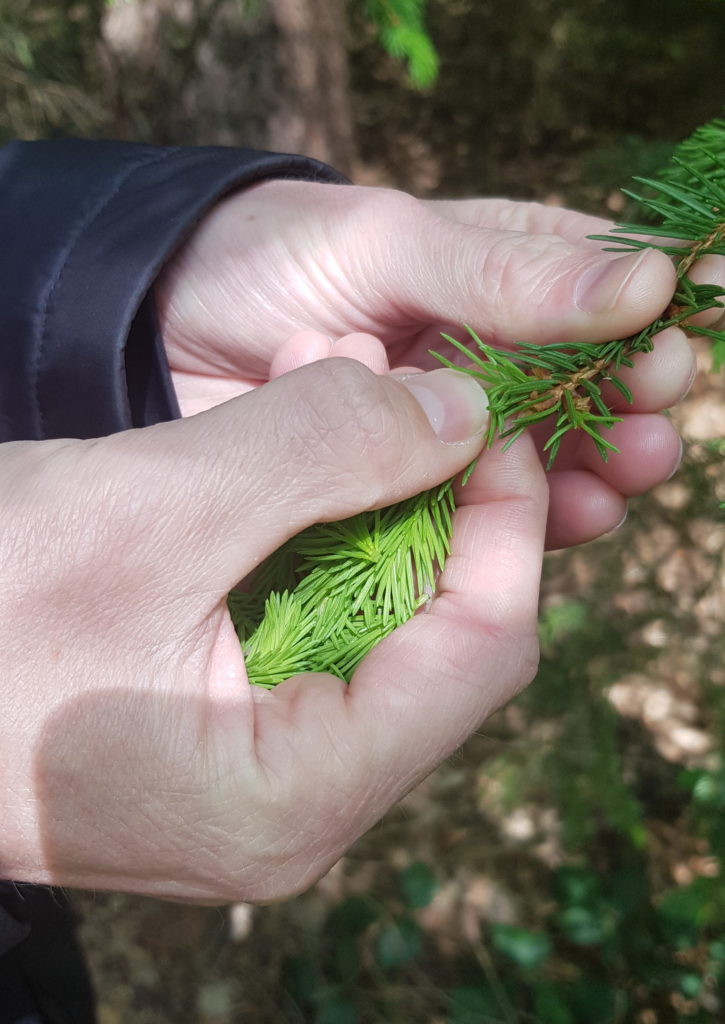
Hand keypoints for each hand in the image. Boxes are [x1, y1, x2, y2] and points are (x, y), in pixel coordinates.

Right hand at [0, 359, 545, 901]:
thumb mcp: (149, 508)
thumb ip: (323, 448)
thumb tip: (460, 407)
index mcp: (296, 796)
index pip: (481, 651)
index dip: (505, 521)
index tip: (490, 413)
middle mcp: (293, 808)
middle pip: (435, 636)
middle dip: (425, 491)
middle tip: (402, 376)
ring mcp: (252, 776)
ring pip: (368, 618)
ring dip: (360, 494)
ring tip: (333, 377)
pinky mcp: (212, 735)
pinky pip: (301, 623)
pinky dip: (303, 527)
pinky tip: (277, 444)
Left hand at [156, 184, 695, 549]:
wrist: (160, 326)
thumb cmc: (270, 256)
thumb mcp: (390, 243)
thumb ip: (507, 276)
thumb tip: (651, 286)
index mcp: (500, 275)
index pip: (606, 298)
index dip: (649, 330)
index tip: (673, 363)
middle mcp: (488, 358)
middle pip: (588, 395)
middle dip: (626, 419)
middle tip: (646, 439)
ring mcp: (449, 432)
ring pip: (545, 462)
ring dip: (588, 477)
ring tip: (611, 482)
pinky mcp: (406, 492)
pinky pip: (477, 514)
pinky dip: (516, 520)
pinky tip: (550, 520)